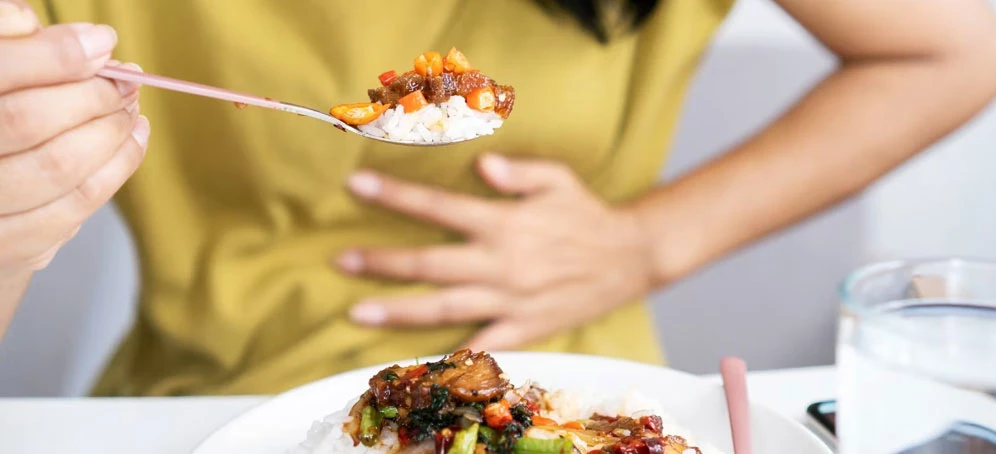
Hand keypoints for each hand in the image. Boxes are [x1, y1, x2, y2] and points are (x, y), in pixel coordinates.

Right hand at [0, 1, 149, 274]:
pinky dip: (117, 168)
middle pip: (27, 121)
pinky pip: (74, 209)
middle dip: (91, 95)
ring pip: (58, 168)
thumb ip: (6, 46)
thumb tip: (49, 29)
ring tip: (131, 106)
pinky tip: (132, 139)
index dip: (54, 55)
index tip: (103, 41)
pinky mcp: (8, 249)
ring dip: (111, 132)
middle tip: (126, 78)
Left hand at [336, 154, 656, 350]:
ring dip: (398, 310)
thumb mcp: (558, 178)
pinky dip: (449, 356)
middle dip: (381, 262)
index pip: (439, 207)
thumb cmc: (587, 213)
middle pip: (430, 264)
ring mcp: (511, 301)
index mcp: (505, 223)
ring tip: (357, 312)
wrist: (631, 258)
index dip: (396, 195)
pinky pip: (481, 345)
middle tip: (340, 261)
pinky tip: (415, 361)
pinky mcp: (524, 329)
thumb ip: (518, 171)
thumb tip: (480, 164)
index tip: (357, 186)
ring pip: (445, 308)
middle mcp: (502, 264)